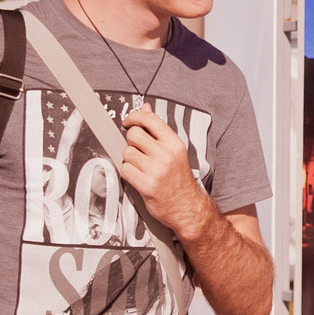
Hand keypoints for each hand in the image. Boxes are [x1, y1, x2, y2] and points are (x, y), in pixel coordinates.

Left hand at [118, 106, 213, 240]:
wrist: (187, 207)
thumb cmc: (179, 179)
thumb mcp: (174, 151)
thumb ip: (158, 129)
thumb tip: (146, 107)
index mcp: (174, 143)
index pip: (150, 119)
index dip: (134, 117)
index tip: (128, 121)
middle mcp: (166, 154)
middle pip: (134, 134)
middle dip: (131, 142)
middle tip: (138, 150)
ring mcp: (156, 170)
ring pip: (127, 153)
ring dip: (129, 159)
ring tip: (140, 167)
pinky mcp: (146, 185)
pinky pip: (125, 170)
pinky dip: (128, 173)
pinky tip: (138, 177)